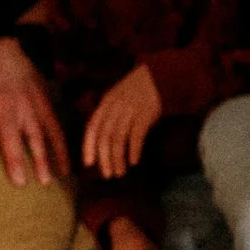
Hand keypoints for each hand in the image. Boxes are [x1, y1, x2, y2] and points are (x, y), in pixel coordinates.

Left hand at [0, 36, 68, 185]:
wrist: (12, 50)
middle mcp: (7, 106)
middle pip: (12, 135)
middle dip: (16, 158)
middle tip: (19, 182)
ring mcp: (29, 107)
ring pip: (36, 135)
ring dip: (42, 158)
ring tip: (44, 181)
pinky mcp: (44, 108)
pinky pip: (55, 130)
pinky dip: (62, 149)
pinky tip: (64, 170)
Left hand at [82, 63, 162, 179]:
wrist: (160, 75)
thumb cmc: (139, 91)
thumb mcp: (119, 98)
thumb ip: (110, 115)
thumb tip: (103, 142)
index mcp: (106, 103)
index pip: (92, 127)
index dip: (89, 146)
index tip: (88, 163)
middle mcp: (115, 106)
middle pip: (105, 136)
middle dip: (104, 158)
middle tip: (107, 174)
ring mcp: (130, 109)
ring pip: (118, 138)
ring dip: (118, 158)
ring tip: (120, 172)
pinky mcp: (145, 113)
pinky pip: (136, 135)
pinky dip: (134, 150)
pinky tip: (134, 161)